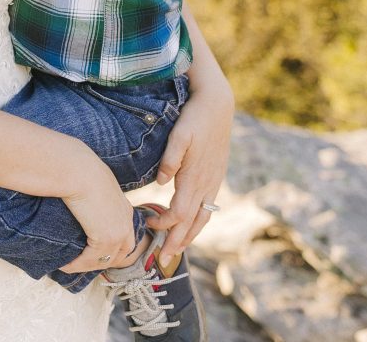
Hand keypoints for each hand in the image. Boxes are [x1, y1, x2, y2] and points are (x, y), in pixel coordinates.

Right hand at [57, 162, 138, 273]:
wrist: (78, 170)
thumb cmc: (80, 170)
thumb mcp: (94, 183)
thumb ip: (94, 195)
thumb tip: (77, 197)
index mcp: (124, 208)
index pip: (125, 236)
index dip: (113, 248)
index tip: (95, 253)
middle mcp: (126, 222)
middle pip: (121, 253)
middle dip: (104, 262)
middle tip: (82, 264)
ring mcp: (118, 232)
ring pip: (106, 260)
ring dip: (87, 266)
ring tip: (69, 265)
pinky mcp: (105, 239)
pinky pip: (91, 260)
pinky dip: (77, 265)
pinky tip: (64, 264)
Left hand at [146, 80, 234, 255]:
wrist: (217, 106)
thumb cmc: (194, 119)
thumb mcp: (180, 135)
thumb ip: (170, 159)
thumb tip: (160, 182)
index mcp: (195, 177)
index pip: (178, 212)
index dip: (164, 224)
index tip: (148, 226)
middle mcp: (207, 185)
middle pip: (192, 222)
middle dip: (178, 242)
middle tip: (164, 259)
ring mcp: (213, 182)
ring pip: (203, 218)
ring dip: (190, 235)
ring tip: (178, 249)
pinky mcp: (216, 177)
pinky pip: (208, 207)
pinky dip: (198, 221)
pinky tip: (191, 224)